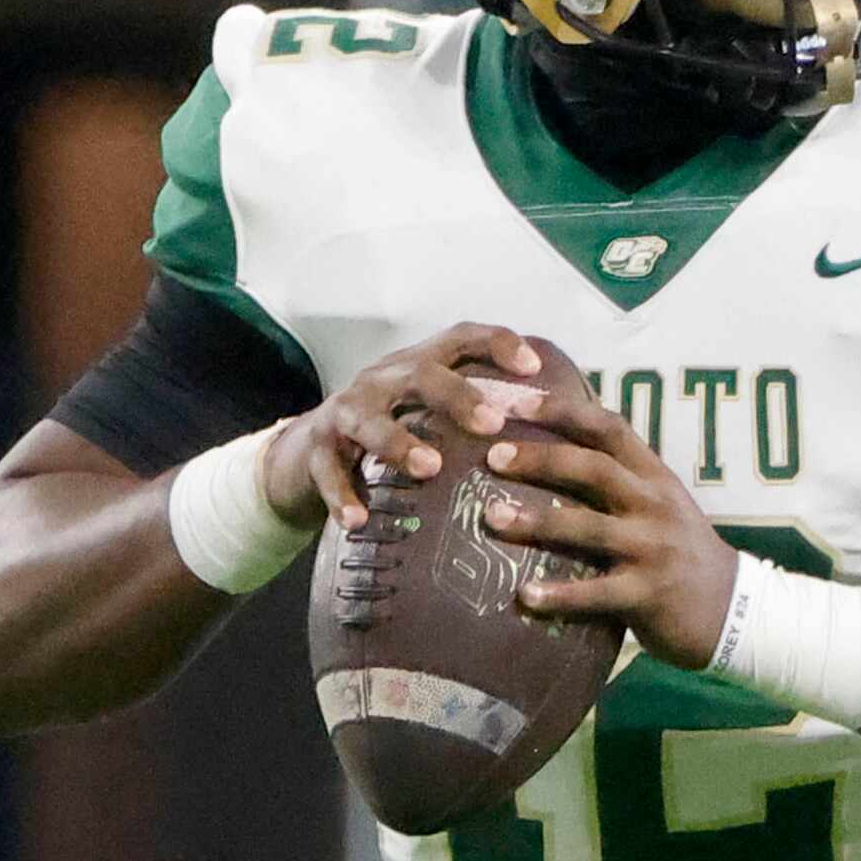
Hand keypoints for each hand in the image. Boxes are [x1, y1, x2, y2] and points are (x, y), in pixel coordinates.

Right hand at [259, 322, 543, 531]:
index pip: (461, 339)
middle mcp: (382, 380)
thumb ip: (475, 418)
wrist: (302, 455)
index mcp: (417, 366)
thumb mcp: (426, 414)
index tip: (533, 370)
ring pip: (371, 419)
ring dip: (400, 442)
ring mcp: (346, 412)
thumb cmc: (387, 435)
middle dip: (459, 395)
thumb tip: (558, 437)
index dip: (498, 345)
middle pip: (422, 374)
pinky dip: (343, 496)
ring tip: (430, 467)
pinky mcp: (315, 450)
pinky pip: (328, 472)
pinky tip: (358, 521)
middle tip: (493, 422)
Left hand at [479, 392, 738, 670]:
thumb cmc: (681, 552)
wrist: (735, 608)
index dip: (562, 410)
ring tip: (491, 517)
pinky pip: (598, 593)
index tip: (515, 400)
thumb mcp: (658, 502)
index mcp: (654, 475)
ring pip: (589, 527)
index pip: (608, 427)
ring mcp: (653, 548)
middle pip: (593, 468)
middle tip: (491, 455)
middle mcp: (654, 504)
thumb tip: (548, 451)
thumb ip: (617, 478)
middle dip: (540, 458)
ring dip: (537, 520)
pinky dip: (560, 594)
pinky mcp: (649, 594)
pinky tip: (524, 595)